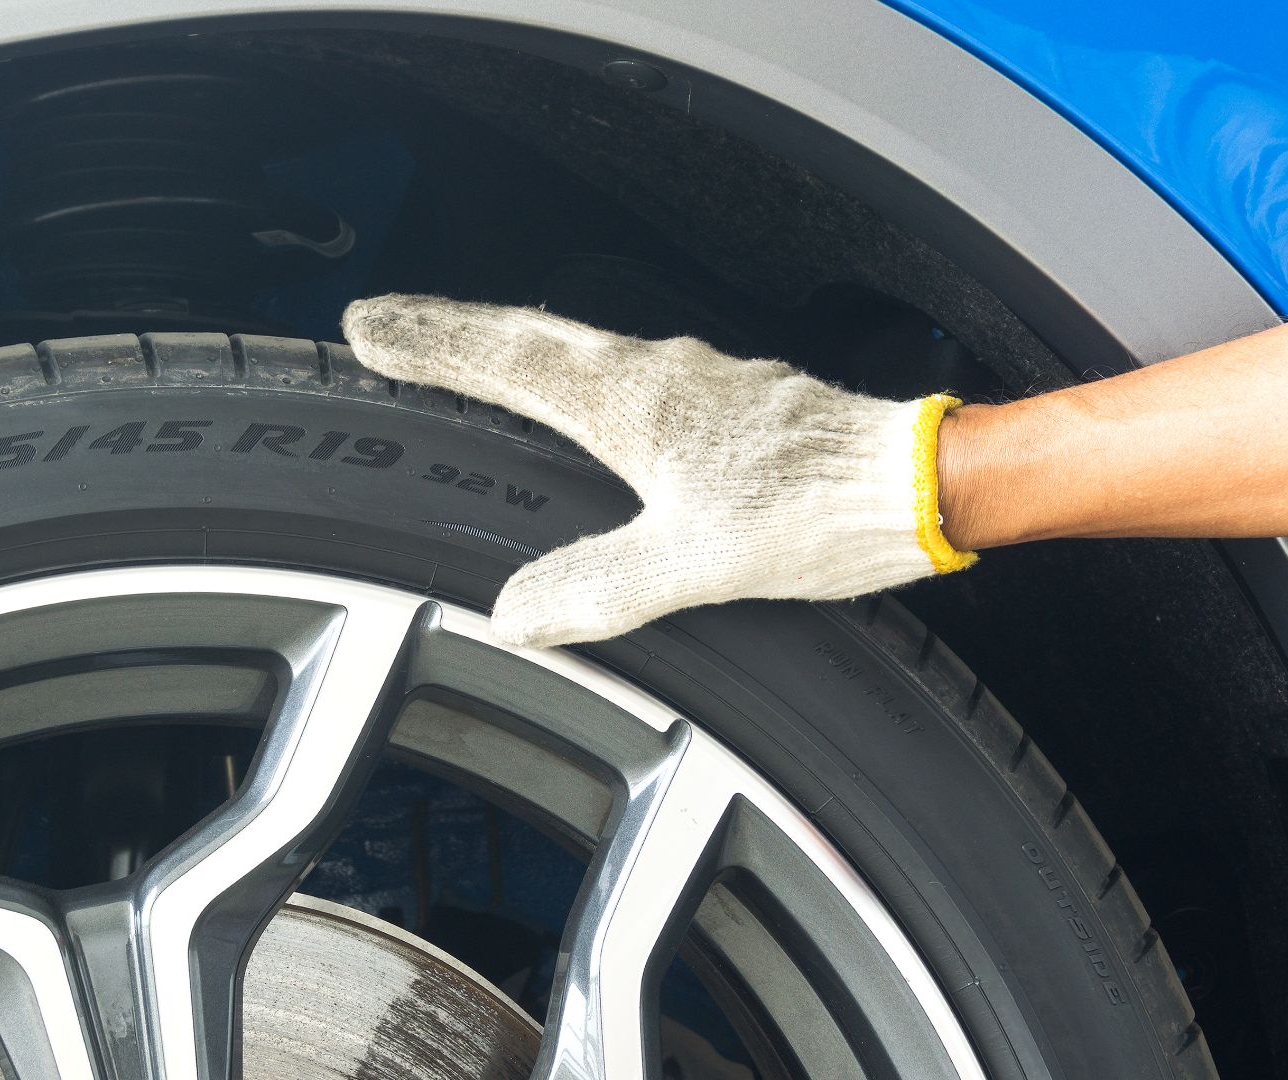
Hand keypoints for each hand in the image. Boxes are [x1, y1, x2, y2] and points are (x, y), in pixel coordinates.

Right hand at [341, 296, 974, 647]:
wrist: (917, 486)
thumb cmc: (818, 515)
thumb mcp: (694, 565)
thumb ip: (598, 588)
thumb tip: (515, 614)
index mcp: (635, 403)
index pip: (508, 359)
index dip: (433, 345)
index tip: (370, 328)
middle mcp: (660, 376)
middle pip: (533, 339)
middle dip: (453, 331)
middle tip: (389, 324)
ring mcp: (699, 382)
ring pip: (584, 352)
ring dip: (515, 346)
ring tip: (466, 349)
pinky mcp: (732, 402)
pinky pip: (631, 375)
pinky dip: (579, 374)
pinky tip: (587, 398)